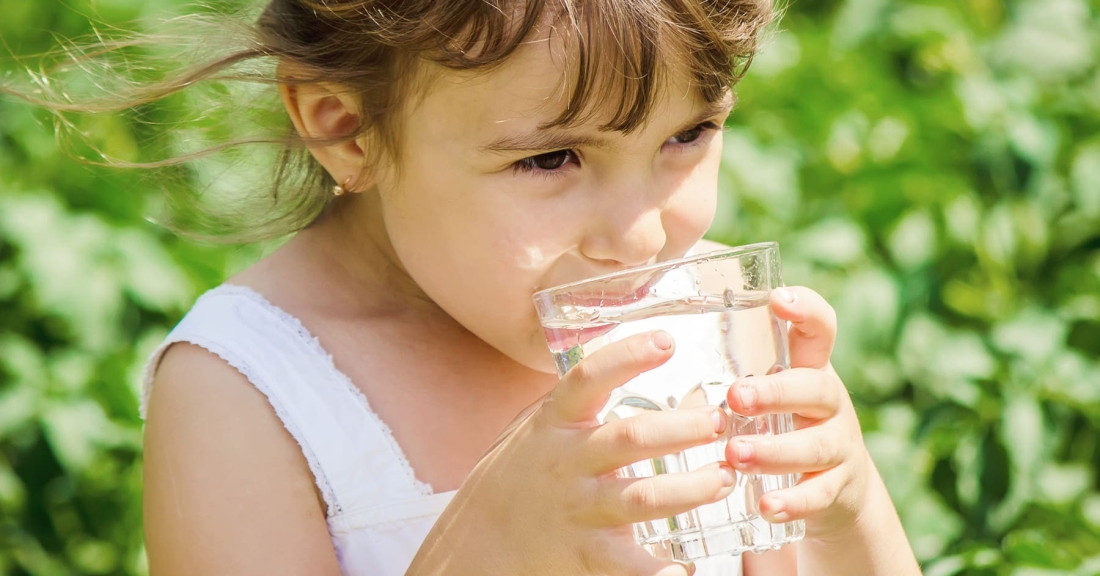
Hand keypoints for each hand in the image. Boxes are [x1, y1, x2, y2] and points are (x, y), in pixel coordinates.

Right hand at [409, 332, 734, 575]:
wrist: (480, 541)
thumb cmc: (521, 473)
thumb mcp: (536, 426)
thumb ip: (577, 400)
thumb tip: (630, 354)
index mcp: (555, 423)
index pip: (588, 380)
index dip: (626, 357)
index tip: (668, 341)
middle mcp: (567, 463)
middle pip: (630, 439)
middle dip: (682, 428)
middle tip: (720, 421)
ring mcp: (579, 510)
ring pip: (643, 497)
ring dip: (691, 488)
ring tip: (725, 478)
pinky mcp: (588, 555)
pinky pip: (630, 565)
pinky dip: (661, 570)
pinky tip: (689, 567)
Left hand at [725, 286, 871, 539]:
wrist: (836, 489)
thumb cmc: (781, 423)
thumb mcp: (768, 389)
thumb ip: (732, 364)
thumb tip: (652, 331)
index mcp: (809, 369)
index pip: (819, 328)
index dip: (806, 310)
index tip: (778, 299)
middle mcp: (829, 403)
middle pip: (815, 388)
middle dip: (776, 392)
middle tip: (735, 396)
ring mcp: (837, 446)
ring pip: (815, 445)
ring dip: (775, 451)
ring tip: (736, 454)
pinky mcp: (837, 489)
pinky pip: (819, 496)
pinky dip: (793, 503)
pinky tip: (764, 507)